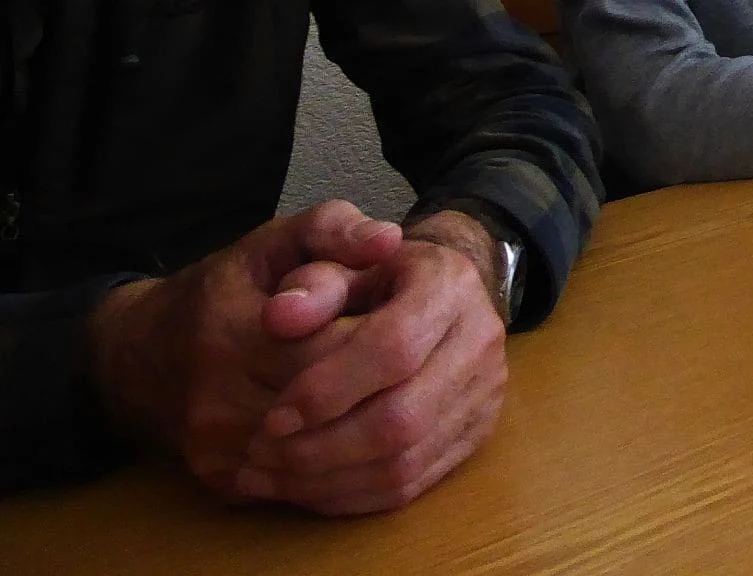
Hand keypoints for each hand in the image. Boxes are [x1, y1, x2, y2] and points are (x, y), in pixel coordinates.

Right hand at [87, 200, 402, 502]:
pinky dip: (342, 465)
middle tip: (415, 366)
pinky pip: (301, 485)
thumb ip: (333, 230)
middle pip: (327, 409)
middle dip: (379, 389)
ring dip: (367, 433)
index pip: (329, 352)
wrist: (146, 355)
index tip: (409, 324)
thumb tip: (388, 238)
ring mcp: (215, 450)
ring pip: (319, 456)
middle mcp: (212, 401)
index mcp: (228, 333)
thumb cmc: (228, 289)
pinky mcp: (224, 484)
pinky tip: (368, 435)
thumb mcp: (277, 241)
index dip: (380, 342)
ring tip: (398, 397)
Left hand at [236, 210, 508, 515]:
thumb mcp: (338, 259)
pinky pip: (411, 485)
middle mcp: (482, 338)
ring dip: (327, 480)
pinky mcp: (476, 433)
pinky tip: (303, 487)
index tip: (273, 415)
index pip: (394, 348)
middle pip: (403, 417)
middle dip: (321, 447)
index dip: (329, 389)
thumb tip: (277, 316)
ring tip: (268, 475)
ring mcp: (487, 392)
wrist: (434, 293)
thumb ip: (308, 283)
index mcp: (451, 284)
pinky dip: (349, 496)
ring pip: (405, 462)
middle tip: (262, 453)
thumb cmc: (373, 275)